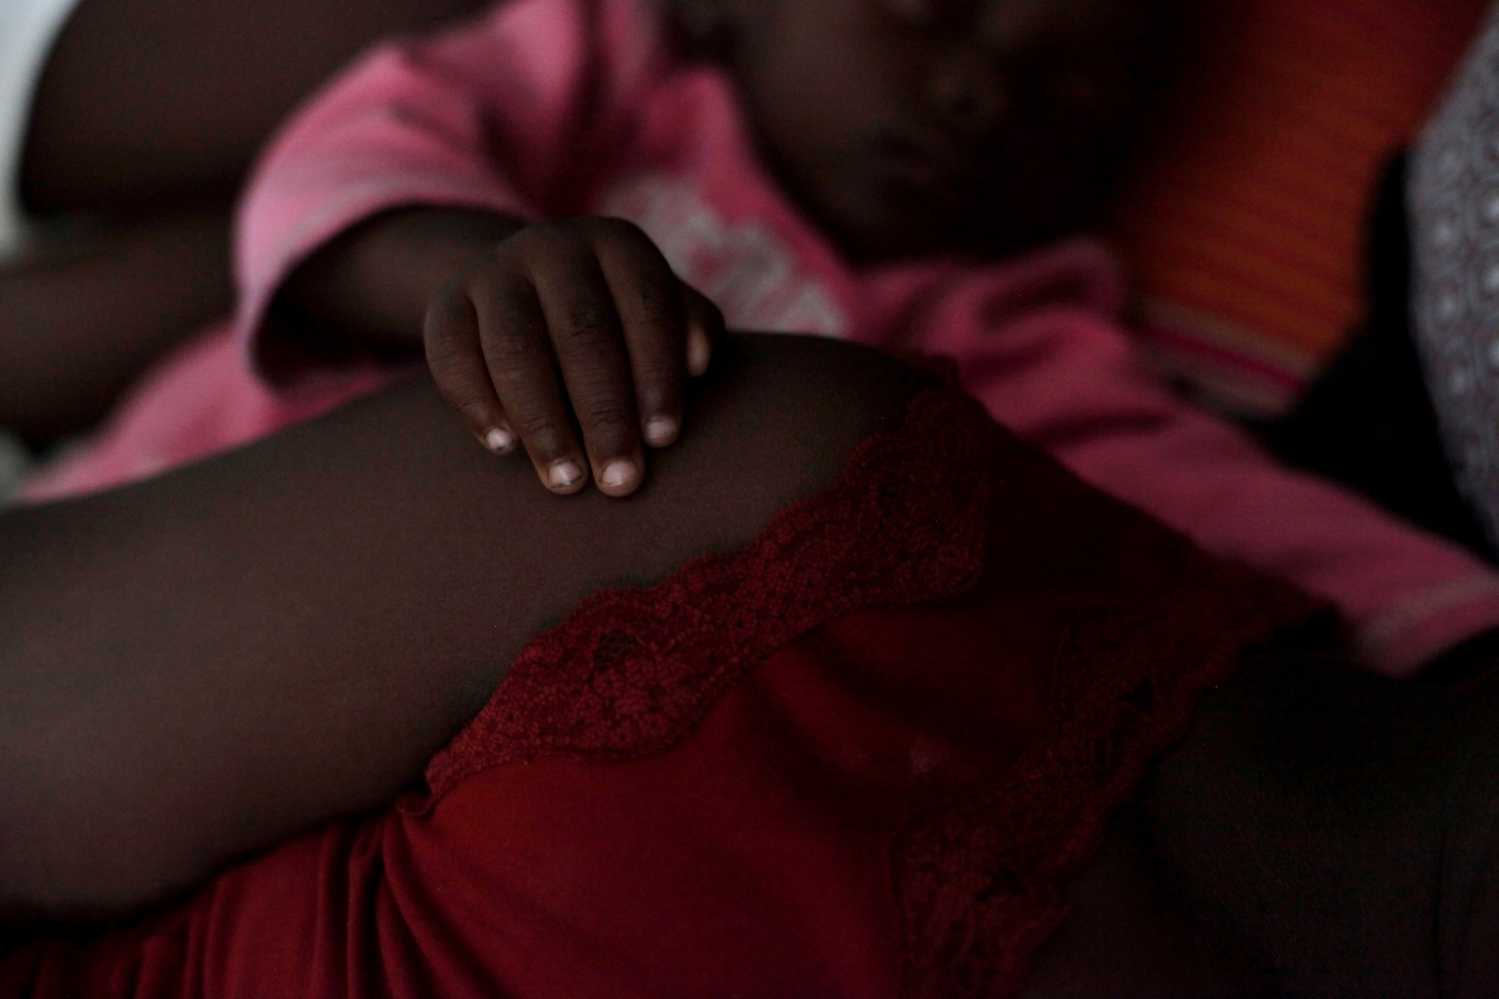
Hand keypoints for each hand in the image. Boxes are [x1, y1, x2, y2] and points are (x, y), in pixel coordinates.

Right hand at [423, 217, 722, 496]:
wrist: (525, 288)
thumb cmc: (618, 320)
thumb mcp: (658, 312)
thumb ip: (691, 329)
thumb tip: (697, 364)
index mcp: (618, 245)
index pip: (646, 306)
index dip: (657, 374)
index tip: (663, 440)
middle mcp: (553, 247)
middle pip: (582, 333)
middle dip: (604, 414)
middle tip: (620, 482)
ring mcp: (494, 273)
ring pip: (515, 348)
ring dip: (544, 421)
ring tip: (567, 481)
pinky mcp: (445, 304)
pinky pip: (453, 355)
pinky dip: (477, 404)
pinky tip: (504, 449)